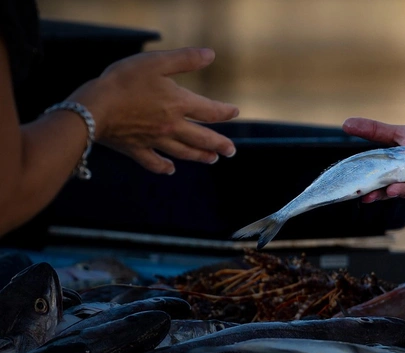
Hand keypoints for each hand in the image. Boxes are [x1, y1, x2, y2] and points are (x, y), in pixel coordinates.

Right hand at [68, 47, 239, 174]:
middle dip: (220, 144)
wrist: (93, 107)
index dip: (224, 111)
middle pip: (202, 138)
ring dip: (200, 156)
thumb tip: (211, 55)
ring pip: (183, 152)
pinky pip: (153, 162)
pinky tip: (170, 169)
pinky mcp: (136, 149)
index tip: (235, 112)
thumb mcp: (156, 62)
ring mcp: (154, 140)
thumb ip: (185, 59)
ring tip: (212, 159)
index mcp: (179, 104)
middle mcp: (171, 126)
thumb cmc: (123, 81)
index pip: (209, 111)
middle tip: (231, 151)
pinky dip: (163, 167)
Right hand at [342, 117, 404, 202]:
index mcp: (399, 172)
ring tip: (391, 191)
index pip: (380, 179)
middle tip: (367, 197)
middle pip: (395, 189)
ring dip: (403, 191)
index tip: (352, 189)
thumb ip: (377, 132)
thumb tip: (345, 124)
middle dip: (381, 193)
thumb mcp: (404, 135)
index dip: (367, 185)